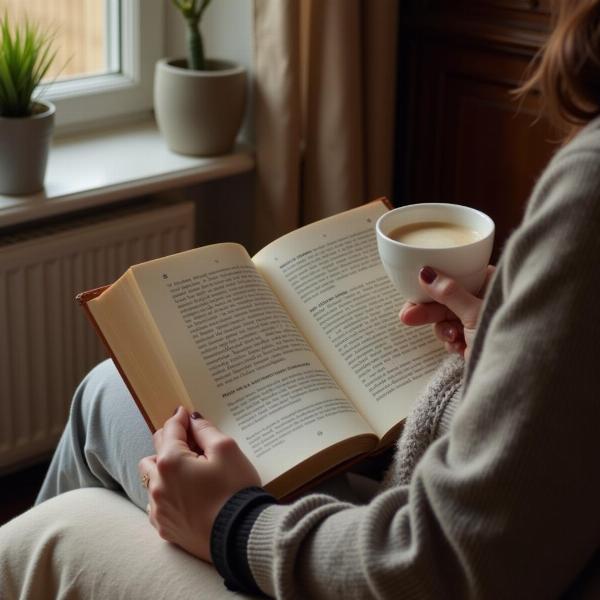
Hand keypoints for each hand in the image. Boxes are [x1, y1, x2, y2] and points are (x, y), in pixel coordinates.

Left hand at [138, 407, 259, 561]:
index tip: (185, 413)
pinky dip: (166, 494)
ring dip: (163, 471)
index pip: (170, 431)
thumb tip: (193, 420)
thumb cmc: (235, 490)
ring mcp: (158, 509)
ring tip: (186, 471)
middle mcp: (157, 485)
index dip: (179, 419)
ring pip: (151, 480)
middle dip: (169, 443)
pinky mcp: (164, 529)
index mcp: (170, 462)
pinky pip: (157, 504)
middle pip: (154, 453)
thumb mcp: (227, 450)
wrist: (241, 536)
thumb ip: (206, 431)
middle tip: (190, 442)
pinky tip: (185, 495)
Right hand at [399, 265, 494, 360]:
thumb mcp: (473, 312)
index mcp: (490, 284)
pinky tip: (461, 348)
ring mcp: (476, 320)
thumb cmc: (503, 335)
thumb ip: (449, 293)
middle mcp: (482, 299)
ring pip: (445, 319)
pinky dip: (452, 342)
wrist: (514, 373)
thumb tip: (426, 274)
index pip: (455, 276)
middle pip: (445, 299)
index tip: (415, 285)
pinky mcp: (472, 338)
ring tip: (451, 339)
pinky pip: (450, 335)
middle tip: (407, 316)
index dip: (434, 281)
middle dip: (428, 311)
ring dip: (444, 330)